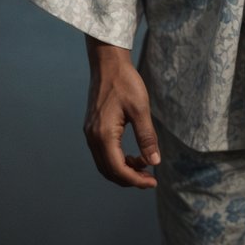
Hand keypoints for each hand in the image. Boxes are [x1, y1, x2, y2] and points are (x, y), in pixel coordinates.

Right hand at [83, 39, 160, 188]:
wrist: (108, 62)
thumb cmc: (125, 82)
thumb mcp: (140, 108)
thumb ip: (147, 137)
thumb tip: (155, 162)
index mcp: (104, 135)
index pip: (118, 169)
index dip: (136, 180)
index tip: (153, 182)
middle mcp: (93, 138)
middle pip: (109, 171)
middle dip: (130, 179)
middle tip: (150, 178)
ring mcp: (90, 133)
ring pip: (105, 164)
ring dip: (123, 170)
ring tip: (143, 166)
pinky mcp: (92, 128)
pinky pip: (103, 154)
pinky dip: (117, 160)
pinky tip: (132, 155)